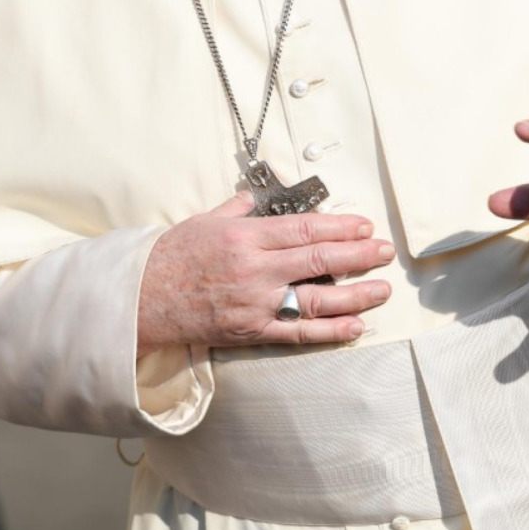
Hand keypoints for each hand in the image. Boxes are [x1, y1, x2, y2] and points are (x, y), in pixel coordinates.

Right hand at [137, 192, 395, 353]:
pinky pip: (299, 333)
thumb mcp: (205, 220)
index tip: (364, 226)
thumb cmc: (173, 256)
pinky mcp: (252, 330)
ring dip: (355, 294)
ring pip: (317, 298)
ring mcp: (256, 302)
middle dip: (359, 255)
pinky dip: (330, 330)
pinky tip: (356, 326)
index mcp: (246, 236)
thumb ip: (239, 208)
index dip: (340, 228)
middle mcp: (256, 269)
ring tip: (383, 289)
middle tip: (385, 251)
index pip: (304, 229)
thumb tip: (262, 197)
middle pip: (319, 260)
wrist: (142, 299)